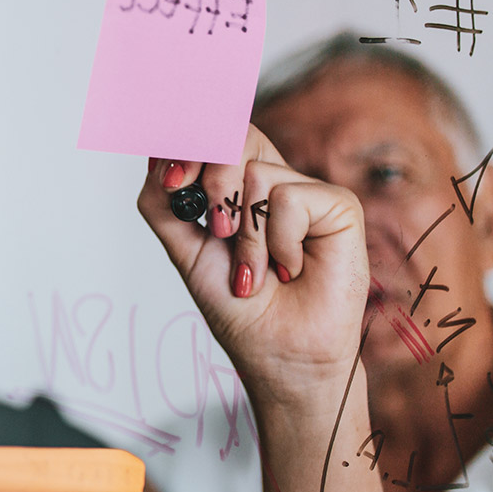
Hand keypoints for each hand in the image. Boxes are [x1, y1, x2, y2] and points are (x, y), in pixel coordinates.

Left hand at [139, 126, 368, 410]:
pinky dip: (278, 242)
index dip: (189, 139)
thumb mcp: (186, 252)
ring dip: (245, 236)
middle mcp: (273, 181)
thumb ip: (164, 204)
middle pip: (233, 135)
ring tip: (256, 273)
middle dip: (211, 181)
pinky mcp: (338, 205)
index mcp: (238, 187)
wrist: (281, 356)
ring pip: (255, 172)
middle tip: (218, 233)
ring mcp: (306, 190)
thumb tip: (155, 157)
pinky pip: (288, 198)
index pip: (212, 136)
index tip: (170, 175)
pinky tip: (290, 269)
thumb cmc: (241, 311)